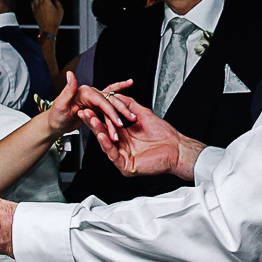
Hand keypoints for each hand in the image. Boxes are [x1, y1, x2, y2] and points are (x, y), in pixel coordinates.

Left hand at [31, 0, 63, 35]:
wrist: (48, 28)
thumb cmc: (55, 20)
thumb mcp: (60, 11)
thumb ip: (58, 4)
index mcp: (47, 2)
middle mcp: (41, 4)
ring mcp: (36, 8)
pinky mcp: (34, 13)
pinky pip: (32, 5)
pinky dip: (33, 2)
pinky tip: (33, 2)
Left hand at [45, 72, 133, 138]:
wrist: (54, 123)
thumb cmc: (55, 115)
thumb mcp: (60, 104)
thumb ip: (68, 89)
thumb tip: (70, 74)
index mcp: (84, 91)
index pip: (101, 101)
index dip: (111, 111)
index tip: (118, 121)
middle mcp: (91, 93)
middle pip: (110, 101)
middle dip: (121, 111)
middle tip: (131, 120)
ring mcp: (94, 99)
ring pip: (111, 107)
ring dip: (120, 116)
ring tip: (129, 123)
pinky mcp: (96, 105)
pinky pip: (109, 104)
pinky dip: (119, 101)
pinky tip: (128, 85)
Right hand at [81, 90, 195, 179]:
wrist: (177, 148)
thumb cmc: (165, 135)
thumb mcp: (143, 114)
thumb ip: (128, 105)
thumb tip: (116, 95)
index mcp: (125, 136)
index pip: (107, 125)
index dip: (98, 115)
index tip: (89, 106)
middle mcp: (122, 146)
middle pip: (103, 134)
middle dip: (93, 122)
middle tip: (84, 112)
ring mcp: (123, 157)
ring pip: (106, 144)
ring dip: (97, 131)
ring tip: (91, 120)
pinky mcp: (126, 166)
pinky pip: (113, 155)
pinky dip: (107, 144)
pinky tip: (102, 135)